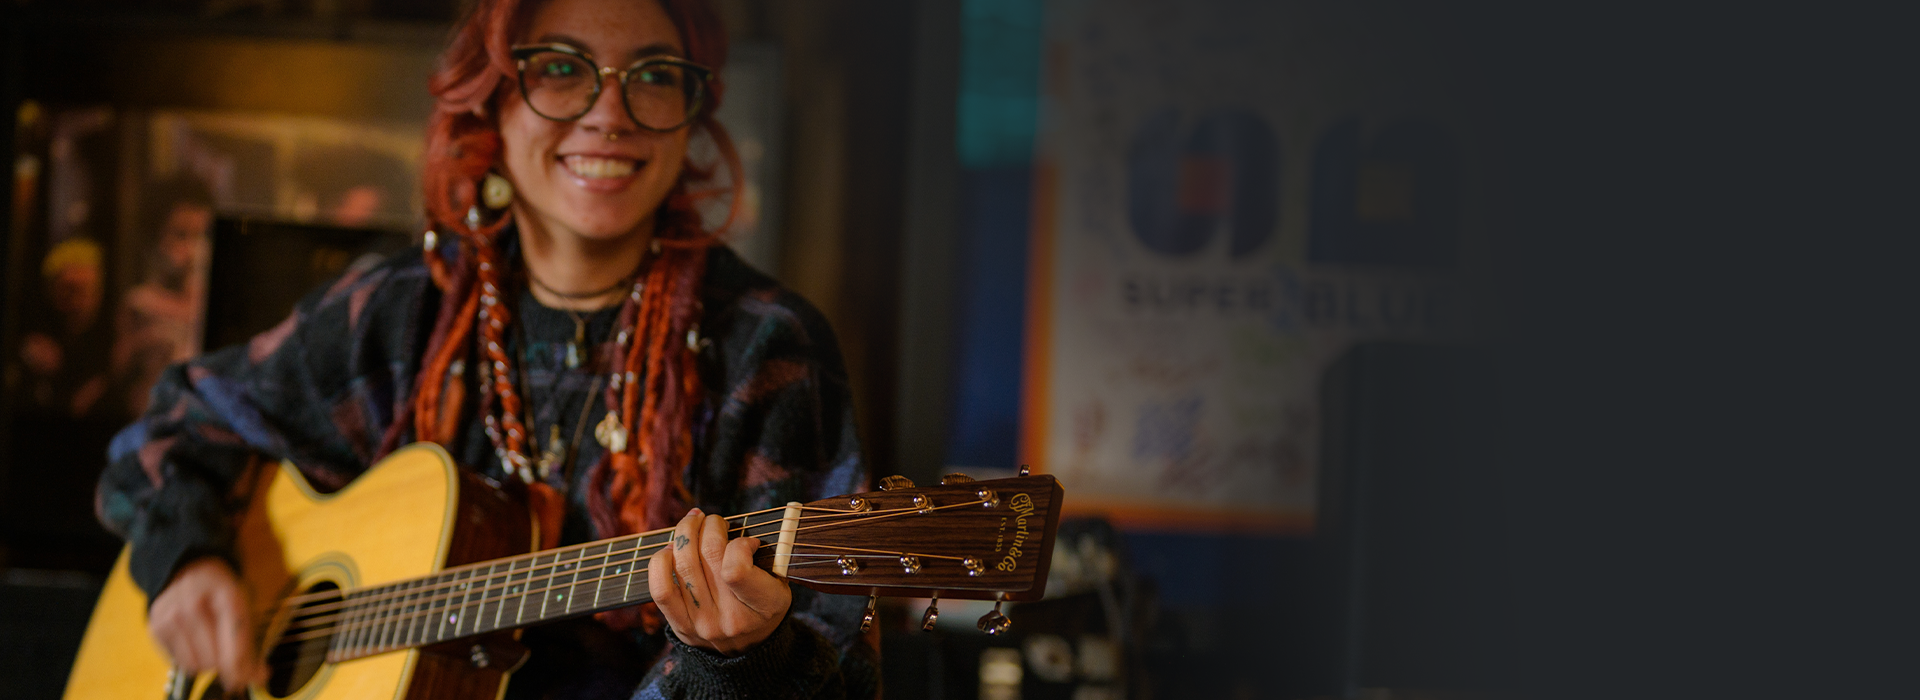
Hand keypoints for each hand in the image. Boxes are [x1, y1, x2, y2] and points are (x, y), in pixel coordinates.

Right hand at [148, 557, 266, 691]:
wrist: (191, 571)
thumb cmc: (223, 594)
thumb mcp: (245, 609)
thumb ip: (253, 644)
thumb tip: (260, 677)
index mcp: (226, 594)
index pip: (235, 641)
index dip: (245, 667)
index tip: (254, 678)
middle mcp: (194, 603)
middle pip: (215, 659)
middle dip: (228, 665)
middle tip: (232, 657)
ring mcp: (171, 615)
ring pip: (196, 665)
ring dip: (209, 662)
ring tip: (213, 644)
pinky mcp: (155, 627)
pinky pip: (179, 662)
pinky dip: (191, 658)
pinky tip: (195, 641)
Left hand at [648, 508, 790, 655]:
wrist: (748, 650)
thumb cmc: (764, 606)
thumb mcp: (779, 585)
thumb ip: (764, 558)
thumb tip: (730, 531)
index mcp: (763, 607)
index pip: (736, 568)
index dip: (738, 543)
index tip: (747, 541)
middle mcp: (729, 619)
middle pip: (707, 556)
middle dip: (709, 526)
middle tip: (714, 520)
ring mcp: (701, 623)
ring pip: (682, 565)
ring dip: (686, 533)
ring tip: (694, 523)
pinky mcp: (680, 625)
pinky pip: (660, 589)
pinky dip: (661, 561)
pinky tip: (672, 549)